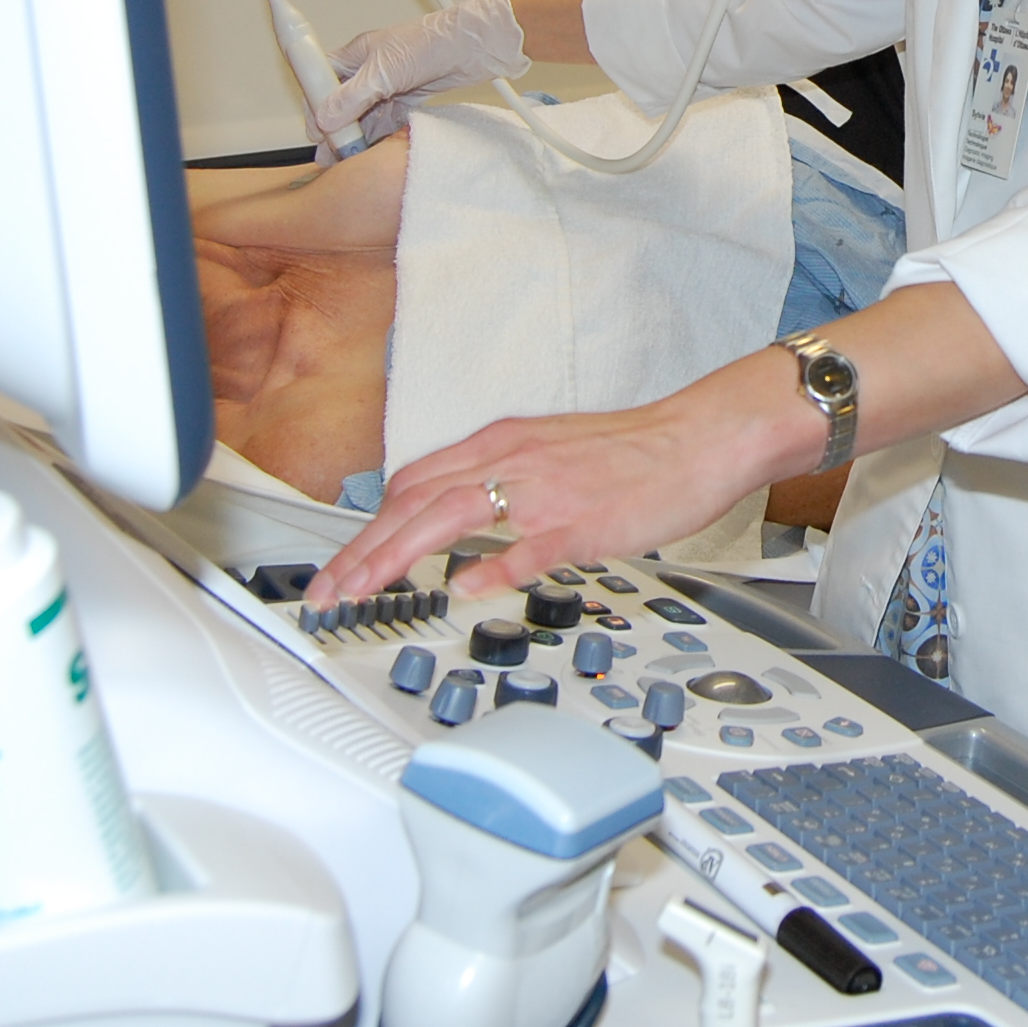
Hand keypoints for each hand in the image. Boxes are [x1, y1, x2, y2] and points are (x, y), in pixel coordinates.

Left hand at [304, 347, 816, 607]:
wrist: (699, 436)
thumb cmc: (637, 451)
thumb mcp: (550, 453)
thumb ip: (502, 486)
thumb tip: (464, 532)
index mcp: (502, 443)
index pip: (413, 482)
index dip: (370, 526)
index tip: (343, 562)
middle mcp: (511, 460)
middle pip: (413, 501)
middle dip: (362, 549)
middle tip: (328, 590)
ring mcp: (543, 491)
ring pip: (448, 516)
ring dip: (396, 557)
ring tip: (364, 592)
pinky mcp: (581, 520)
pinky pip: (526, 545)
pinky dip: (489, 568)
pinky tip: (464, 590)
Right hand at [320, 0, 529, 147]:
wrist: (475, 46)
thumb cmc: (431, 42)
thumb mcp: (382, 72)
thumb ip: (351, 98)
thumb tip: (324, 118)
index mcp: (356, 54)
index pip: (322, 81)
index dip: (316, 106)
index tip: (316, 131)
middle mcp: (370, 70)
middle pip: (341, 103)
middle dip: (336, 128)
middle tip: (333, 153)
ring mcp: (389, 85)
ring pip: (364, 115)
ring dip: (357, 136)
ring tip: (350, 159)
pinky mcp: (408, 97)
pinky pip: (386, 121)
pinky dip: (379, 135)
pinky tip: (373, 151)